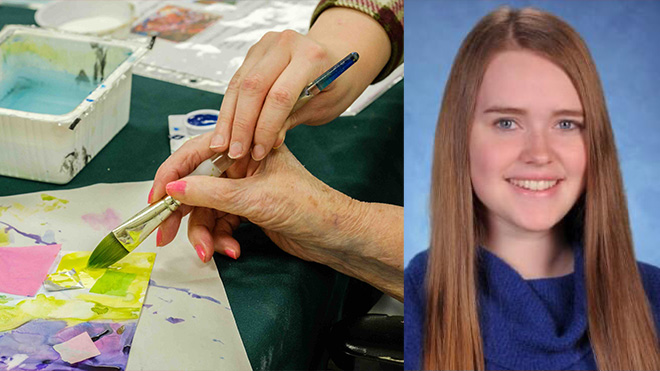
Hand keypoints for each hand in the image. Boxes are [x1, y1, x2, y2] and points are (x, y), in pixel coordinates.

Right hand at [149, 132, 402, 299]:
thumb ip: (211, 192)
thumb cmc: (308, 206)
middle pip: (196, 186)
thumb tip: (172, 187)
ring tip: (212, 252)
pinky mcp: (248, 209)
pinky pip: (221, 223)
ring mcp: (244, 188)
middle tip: (164, 236)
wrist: (337, 235)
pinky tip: (233, 250)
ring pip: (206, 210)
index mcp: (246, 146)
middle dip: (182, 214)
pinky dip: (221, 238)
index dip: (169, 175)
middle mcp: (242, 164)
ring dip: (205, 234)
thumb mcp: (255, 198)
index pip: (195, 154)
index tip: (153, 199)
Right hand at [209, 7, 390, 160]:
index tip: (259, 151)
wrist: (335, 56)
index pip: (280, 95)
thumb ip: (294, 120)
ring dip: (229, 118)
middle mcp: (286, 44)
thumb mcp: (324, 106)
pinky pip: (236, 81)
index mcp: (311, 56)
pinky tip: (225, 129)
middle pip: (254, 87)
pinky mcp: (254, 51)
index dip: (266, 126)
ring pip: (239, 84)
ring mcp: (267, 45)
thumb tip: (267, 142)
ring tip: (222, 146)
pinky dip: (229, 108)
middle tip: (235, 152)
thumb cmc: (335, 83)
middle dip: (242, 124)